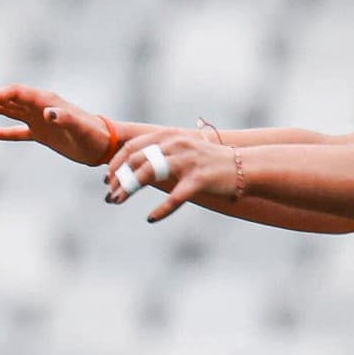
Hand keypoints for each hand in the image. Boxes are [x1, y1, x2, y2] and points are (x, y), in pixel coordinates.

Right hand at [0, 83, 115, 166]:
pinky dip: (2, 131)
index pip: (13, 93)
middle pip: (6, 98)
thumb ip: (65, 118)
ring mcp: (39, 119)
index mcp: (45, 100)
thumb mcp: (81, 128)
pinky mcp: (42, 133)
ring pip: (7, 110)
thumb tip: (49, 112)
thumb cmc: (94, 136)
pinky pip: (17, 130)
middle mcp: (39, 106)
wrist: (106, 146)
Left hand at [104, 131, 237, 221]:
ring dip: (128, 189)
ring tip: (117, 201)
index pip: (132, 147)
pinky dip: (161, 209)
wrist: (245, 166)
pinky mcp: (199, 179)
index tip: (107, 179)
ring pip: (149, 173)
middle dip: (119, 179)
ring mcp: (188, 161)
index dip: (115, 163)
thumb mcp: (180, 150)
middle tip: (110, 196)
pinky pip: (175, 197)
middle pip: (136, 160)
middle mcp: (176, 144)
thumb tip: (128, 165)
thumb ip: (158, 153)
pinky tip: (151, 218)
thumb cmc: (207, 162)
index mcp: (169, 136)